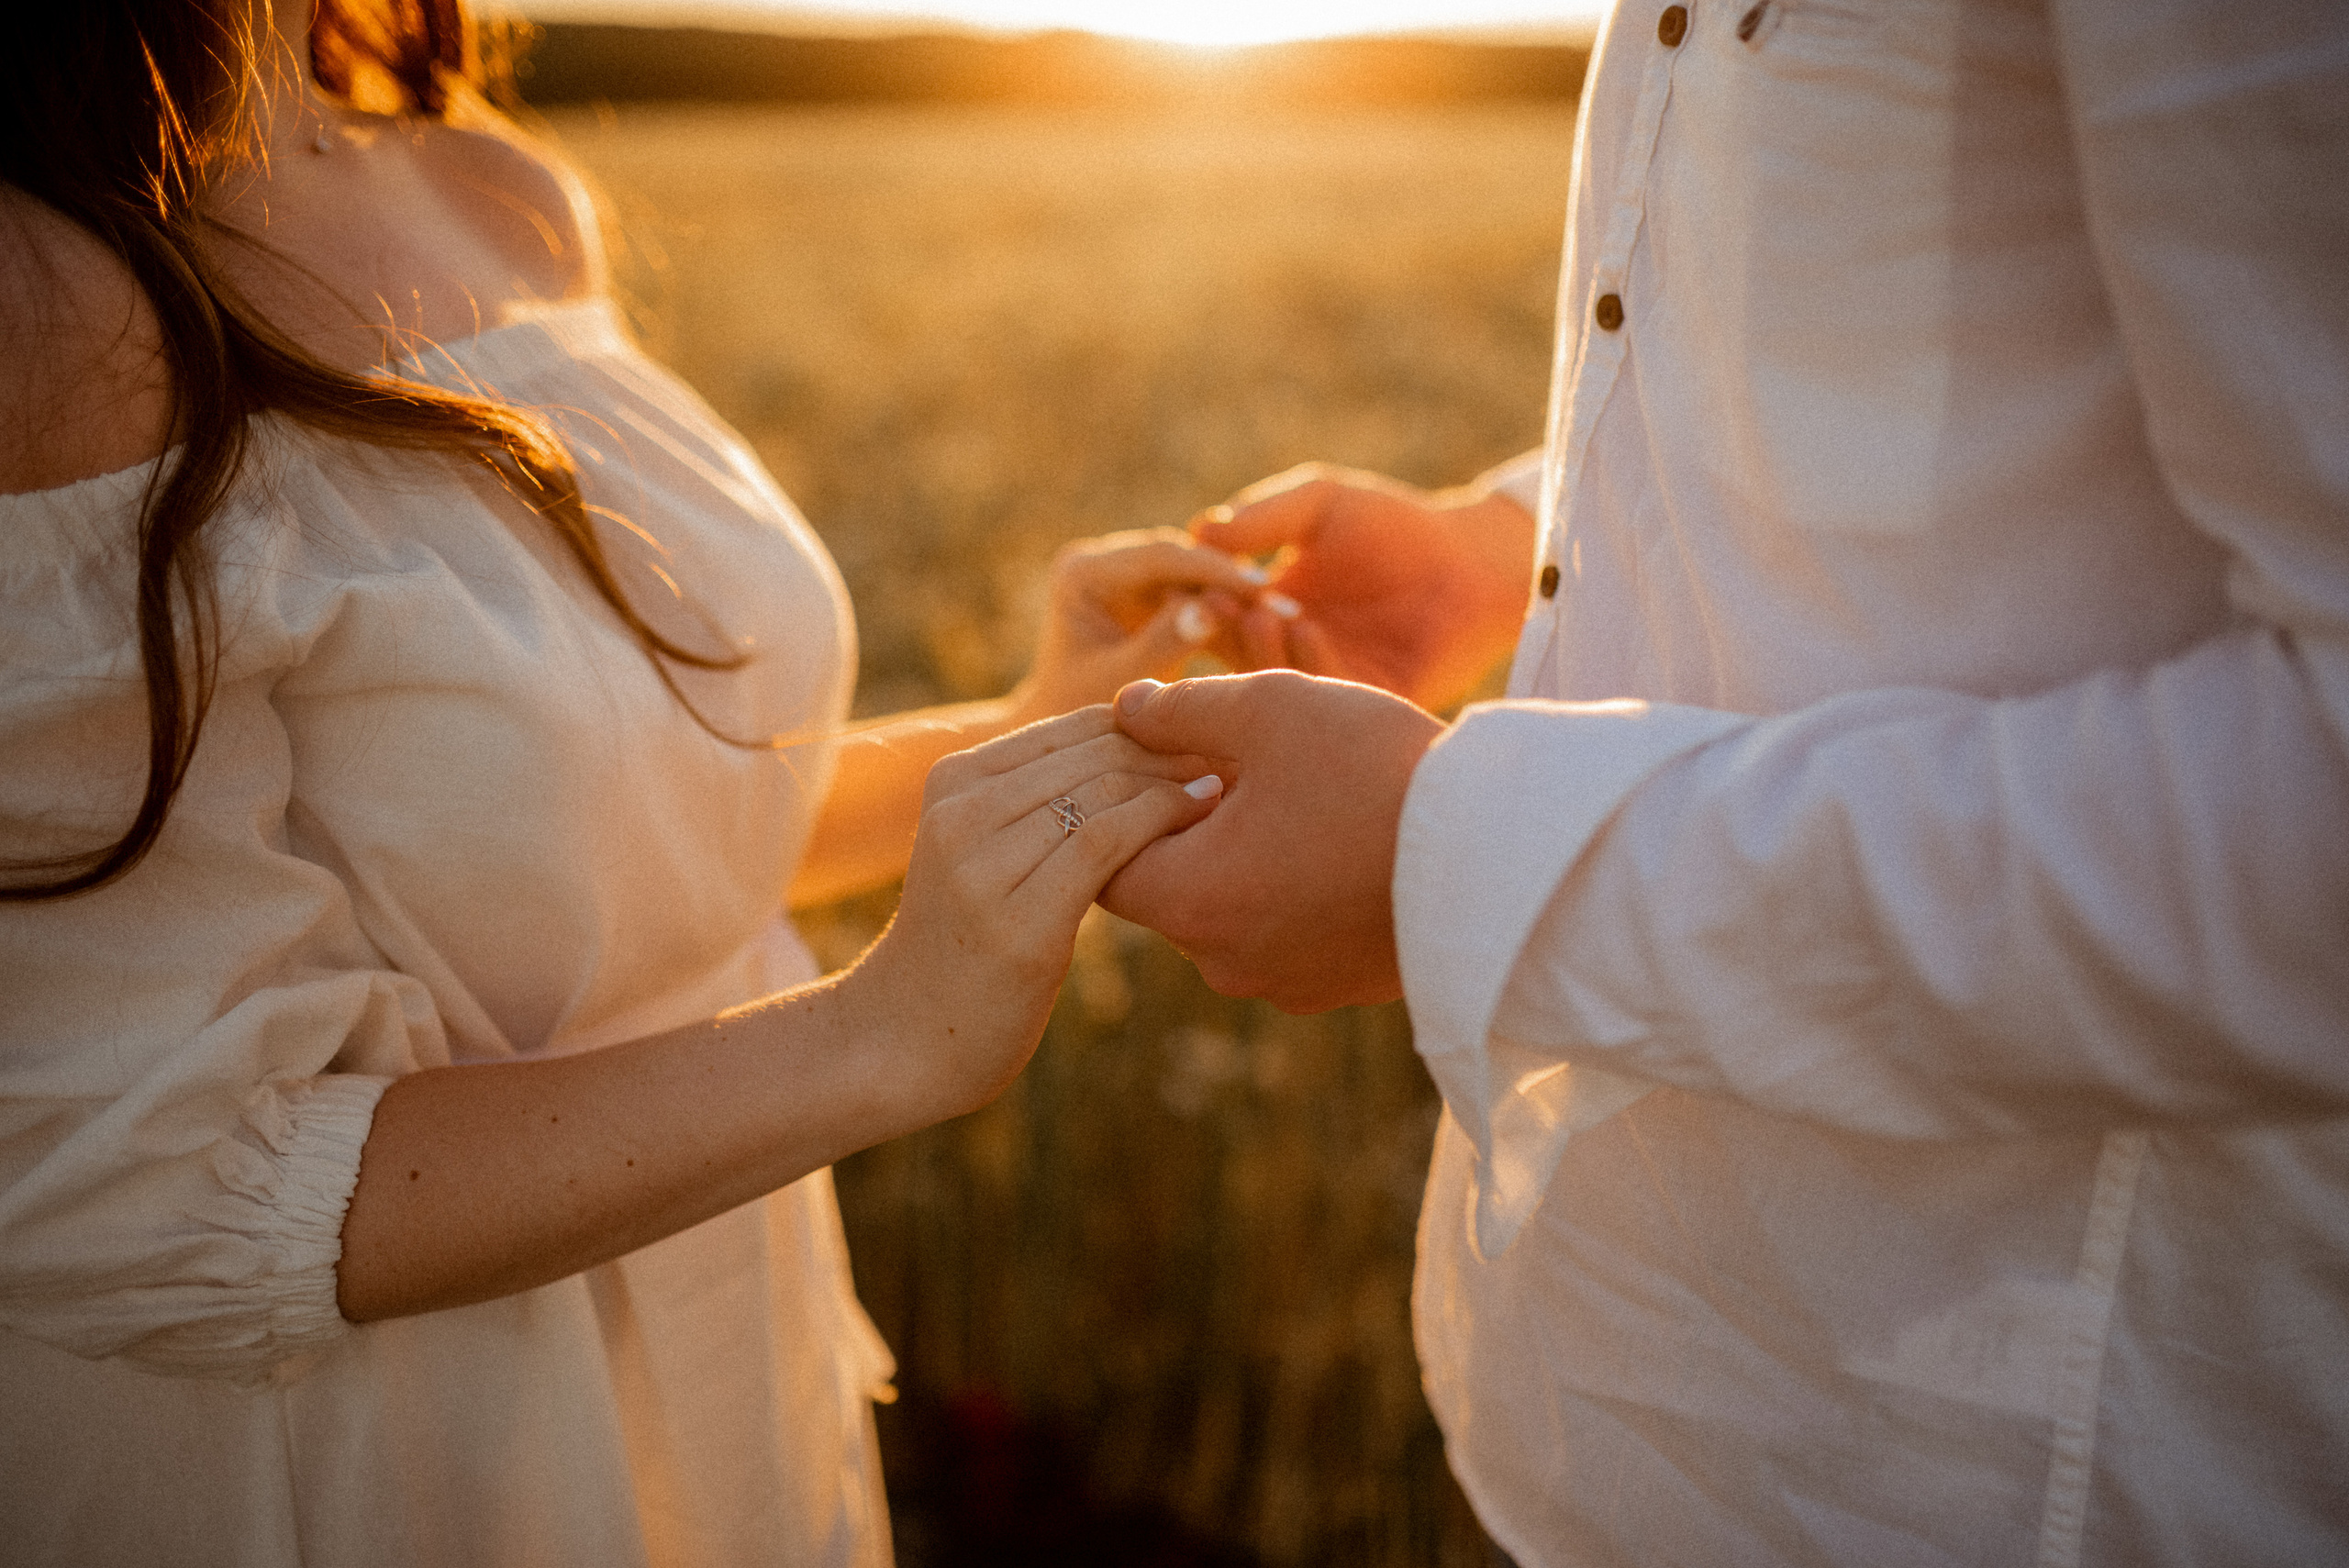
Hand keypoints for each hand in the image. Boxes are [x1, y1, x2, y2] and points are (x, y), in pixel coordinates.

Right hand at [847, 706, 1224, 1112]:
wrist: (905, 1040)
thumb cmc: (966, 946)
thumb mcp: (984, 854)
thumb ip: (1034, 804)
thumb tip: (1134, 756)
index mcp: (953, 782)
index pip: (1072, 728)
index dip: (1149, 728)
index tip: (1208, 740)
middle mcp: (961, 812)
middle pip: (1093, 752)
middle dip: (1173, 749)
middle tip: (1239, 757)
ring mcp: (983, 867)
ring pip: (1103, 791)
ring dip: (1176, 783)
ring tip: (1227, 786)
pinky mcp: (1017, 923)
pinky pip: (1104, 845)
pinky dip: (1161, 822)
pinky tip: (1200, 822)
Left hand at [1007, 528, 1270, 725]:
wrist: (1061, 743)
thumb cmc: (1074, 719)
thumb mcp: (1116, 684)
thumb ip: (1159, 644)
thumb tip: (1209, 609)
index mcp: (1083, 572)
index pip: (1159, 557)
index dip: (1213, 571)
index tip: (1261, 590)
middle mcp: (1105, 563)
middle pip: (1182, 561)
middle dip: (1234, 584)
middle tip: (1288, 607)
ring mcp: (1129, 577)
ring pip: (1197, 577)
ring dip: (1240, 599)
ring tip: (1291, 619)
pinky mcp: (1151, 597)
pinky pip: (1199, 597)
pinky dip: (1230, 616)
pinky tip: (1275, 631)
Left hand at [1099, 672, 1442, 1013]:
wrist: (1503, 852)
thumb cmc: (1375, 771)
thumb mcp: (1269, 710)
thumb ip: (1179, 709)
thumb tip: (1124, 709)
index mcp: (1191, 901)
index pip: (1103, 861)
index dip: (1123, 802)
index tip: (1167, 758)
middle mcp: (1224, 961)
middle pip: (1166, 889)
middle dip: (1187, 827)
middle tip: (1233, 767)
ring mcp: (1284, 984)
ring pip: (1228, 911)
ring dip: (1242, 858)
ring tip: (1295, 799)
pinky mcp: (1338, 988)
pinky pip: (1285, 935)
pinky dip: (1292, 890)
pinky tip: (1336, 839)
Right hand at [1197, 465, 1536, 711]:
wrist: (1476, 563)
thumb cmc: (1398, 524)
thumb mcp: (1322, 505)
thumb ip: (1266, 517)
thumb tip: (1199, 531)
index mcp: (1266, 607)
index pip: (1211, 613)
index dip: (1197, 598)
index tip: (1192, 577)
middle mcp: (1287, 652)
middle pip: (1230, 654)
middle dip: (1219, 630)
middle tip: (1217, 603)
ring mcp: (1322, 682)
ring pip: (1271, 682)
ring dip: (1258, 648)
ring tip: (1261, 611)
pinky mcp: (1362, 706)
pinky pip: (1323, 697)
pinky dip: (1308, 663)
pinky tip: (1308, 627)